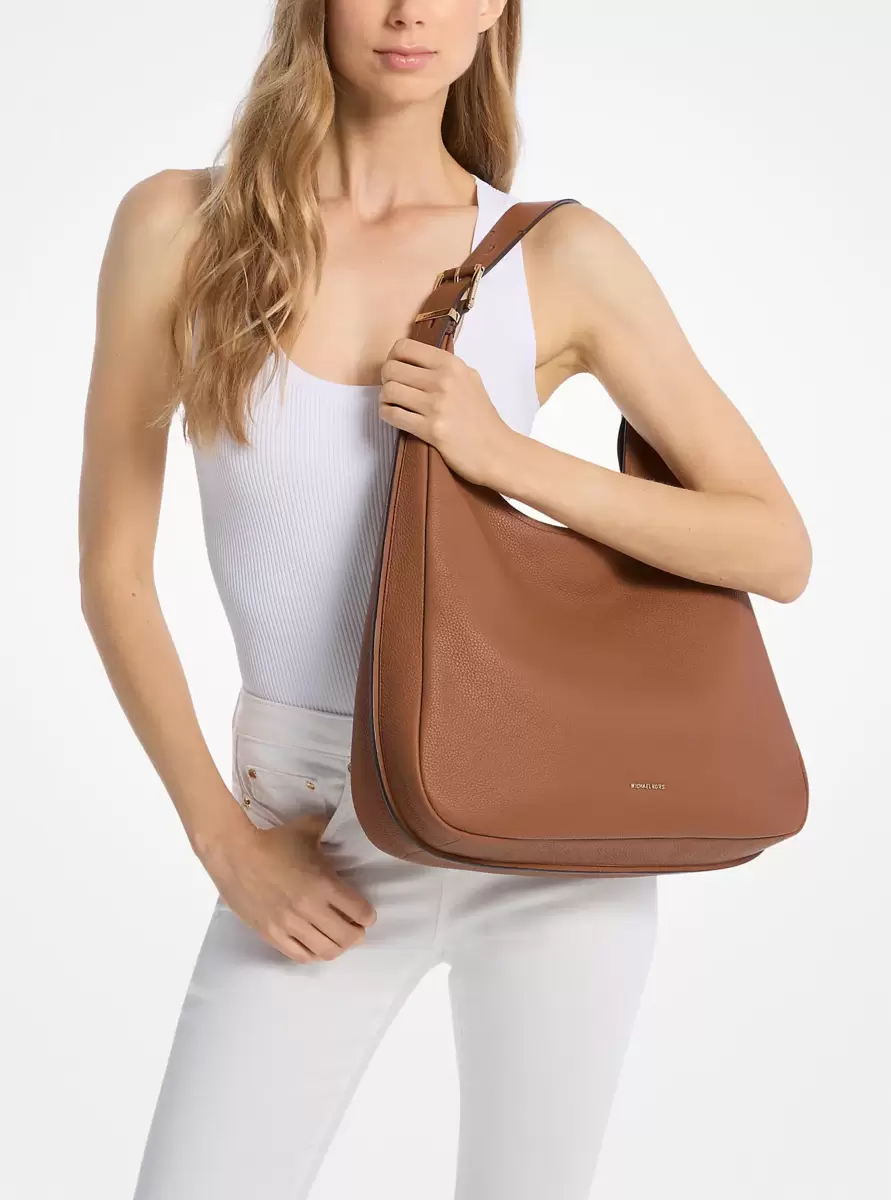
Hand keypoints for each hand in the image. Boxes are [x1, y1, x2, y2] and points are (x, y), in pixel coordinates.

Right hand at [198, 813, 376, 963]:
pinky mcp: (272, 934)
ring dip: (338, 947)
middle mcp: (310, 908)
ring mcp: (290, 924)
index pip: (360, 912)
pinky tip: (316, 945)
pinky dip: (314, 954)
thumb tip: (341, 822)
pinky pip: (300, 956)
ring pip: (326, 951)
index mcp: (324, 884)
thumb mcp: (308, 828)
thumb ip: (329, 827)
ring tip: (337, 939)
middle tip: (356, 929)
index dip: (367, 915)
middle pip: (347, 937)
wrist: (235, 854)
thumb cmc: (273, 841)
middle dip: (357, 934)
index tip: (366, 914)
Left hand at [379, 337, 514, 487]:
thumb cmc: (481, 417)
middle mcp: (443, 380)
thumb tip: (415, 360)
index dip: (393, 357)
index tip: (396, 369)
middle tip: (393, 390)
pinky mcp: (430, 429)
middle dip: (386, 379)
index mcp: (451, 364)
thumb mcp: (469, 379)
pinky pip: (392, 415)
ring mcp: (436, 405)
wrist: (495, 449)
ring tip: (393, 404)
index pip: (404, 347)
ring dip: (385, 398)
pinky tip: (394, 416)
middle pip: (392, 368)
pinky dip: (387, 414)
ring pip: (389, 391)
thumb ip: (444, 367)